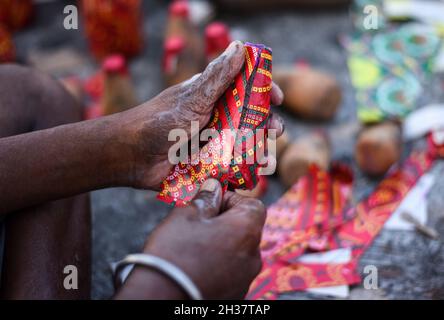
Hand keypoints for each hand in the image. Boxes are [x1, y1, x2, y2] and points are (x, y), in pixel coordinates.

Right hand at [115, 179, 265, 298]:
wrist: (161, 297)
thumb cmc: (174, 253)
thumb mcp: (186, 215)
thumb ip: (205, 199)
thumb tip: (214, 188)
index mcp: (246, 230)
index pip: (254, 205)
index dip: (233, 199)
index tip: (212, 202)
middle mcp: (253, 256)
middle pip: (246, 229)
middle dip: (225, 222)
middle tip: (199, 224)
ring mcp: (246, 278)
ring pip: (238, 251)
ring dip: (223, 244)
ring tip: (195, 247)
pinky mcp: (236, 294)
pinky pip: (232, 271)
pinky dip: (220, 265)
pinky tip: (198, 266)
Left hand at [118, 40, 283, 189]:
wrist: (130, 155)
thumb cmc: (159, 121)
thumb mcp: (192, 97)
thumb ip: (217, 76)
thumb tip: (239, 46)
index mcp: (212, 98)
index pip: (245, 89)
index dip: (264, 91)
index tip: (278, 97)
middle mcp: (215, 119)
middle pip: (250, 119)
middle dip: (267, 124)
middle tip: (275, 130)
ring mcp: (212, 144)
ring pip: (244, 146)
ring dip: (259, 151)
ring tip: (266, 157)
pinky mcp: (207, 167)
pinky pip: (230, 170)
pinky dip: (243, 173)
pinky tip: (251, 176)